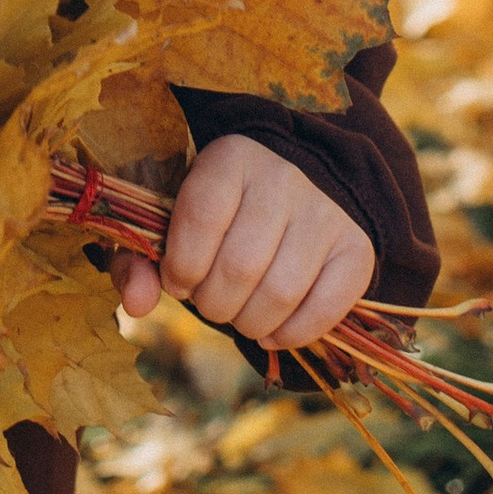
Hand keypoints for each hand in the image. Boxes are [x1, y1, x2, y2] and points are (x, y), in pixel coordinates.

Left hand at [110, 138, 371, 351]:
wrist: (302, 180)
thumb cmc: (224, 209)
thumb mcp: (175, 216)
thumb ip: (140, 259)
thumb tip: (136, 304)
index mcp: (230, 158)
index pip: (200, 219)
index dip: (181, 267)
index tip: (177, 281)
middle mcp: (283, 178)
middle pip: (239, 267)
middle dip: (213, 303)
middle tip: (211, 301)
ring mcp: (325, 213)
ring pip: (279, 294)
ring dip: (248, 323)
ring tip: (238, 314)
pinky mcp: (356, 250)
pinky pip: (323, 311)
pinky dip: (290, 335)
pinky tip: (271, 329)